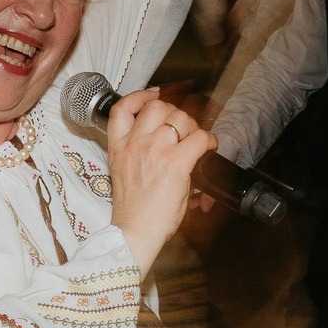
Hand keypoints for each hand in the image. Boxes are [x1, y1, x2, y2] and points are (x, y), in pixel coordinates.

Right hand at [107, 87, 218, 276]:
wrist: (134, 232)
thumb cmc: (132, 211)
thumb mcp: (123, 174)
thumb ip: (138, 154)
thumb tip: (167, 145)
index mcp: (118, 147)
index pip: (122, 108)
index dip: (140, 96)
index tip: (152, 96)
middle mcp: (135, 144)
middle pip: (157, 107)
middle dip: (174, 112)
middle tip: (183, 129)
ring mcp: (155, 150)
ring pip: (179, 117)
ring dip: (191, 125)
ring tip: (194, 140)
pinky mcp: (175, 163)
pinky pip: (199, 137)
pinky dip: (208, 140)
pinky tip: (209, 148)